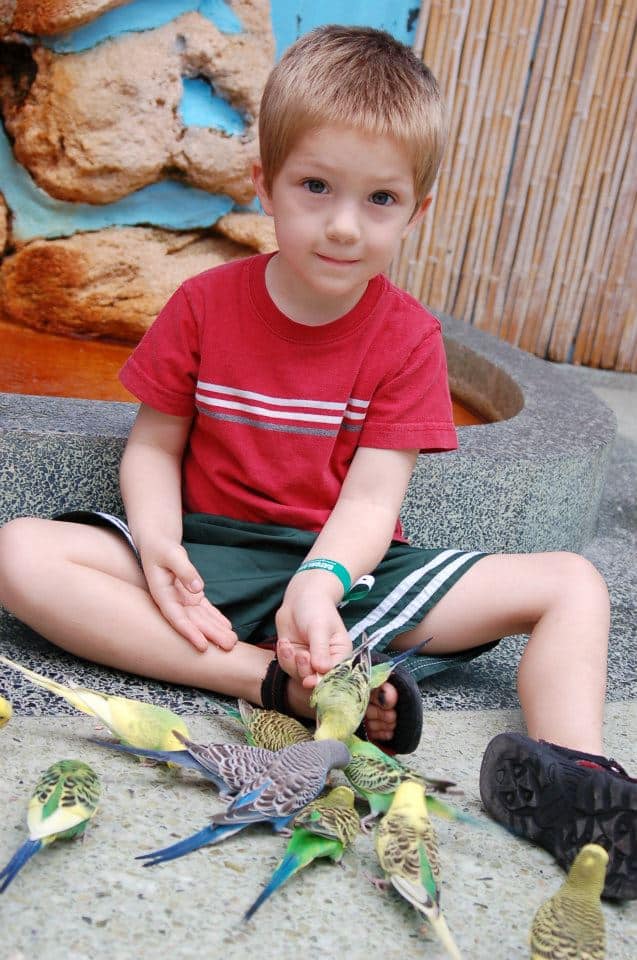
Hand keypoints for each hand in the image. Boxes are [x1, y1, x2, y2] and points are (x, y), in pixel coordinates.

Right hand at [139, 538, 236, 652]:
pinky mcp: (190, 596)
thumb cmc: (162, 548)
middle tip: (229, 646)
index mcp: (162, 595)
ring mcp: (182, 600)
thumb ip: (185, 570)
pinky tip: (227, 627)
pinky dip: (215, 617)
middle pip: (193, 622)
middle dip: (210, 635)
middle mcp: (172, 602)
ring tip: (232, 642)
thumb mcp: (172, 554)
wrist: (157, 545)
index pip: (177, 618)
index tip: (203, 646)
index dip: (189, 632)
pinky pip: (204, 609)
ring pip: (201, 618)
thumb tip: (198, 588)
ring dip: (215, 630)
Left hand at [275, 572, 351, 687]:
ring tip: (287, 645)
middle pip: (315, 679)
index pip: (333, 676)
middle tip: (300, 654)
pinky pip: (287, 666)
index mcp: (340, 654)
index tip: (308, 681)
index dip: (321, 681)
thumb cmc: (316, 608)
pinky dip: (283, 657)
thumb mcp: (319, 627)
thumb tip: (322, 670)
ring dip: (290, 662)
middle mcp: (326, 661)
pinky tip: (283, 642)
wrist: (300, 598)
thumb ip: (320, 649)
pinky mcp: (295, 658)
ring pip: (298, 674)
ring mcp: (309, 660)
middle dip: (304, 669)